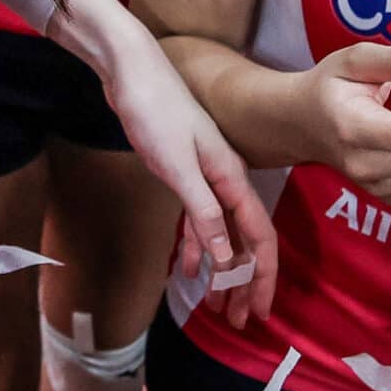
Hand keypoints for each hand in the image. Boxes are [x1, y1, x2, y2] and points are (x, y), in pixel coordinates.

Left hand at [101, 31, 279, 326]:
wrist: (129, 69)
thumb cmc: (153, 110)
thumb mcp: (177, 166)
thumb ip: (202, 212)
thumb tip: (225, 259)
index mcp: (231, 179)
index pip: (259, 238)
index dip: (261, 277)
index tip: (258, 313)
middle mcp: (225, 180)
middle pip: (244, 240)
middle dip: (244, 282)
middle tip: (238, 320)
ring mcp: (204, 176)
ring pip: (219, 233)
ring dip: (218, 269)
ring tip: (215, 305)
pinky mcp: (182, 172)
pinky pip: (196, 219)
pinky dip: (194, 246)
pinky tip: (186, 270)